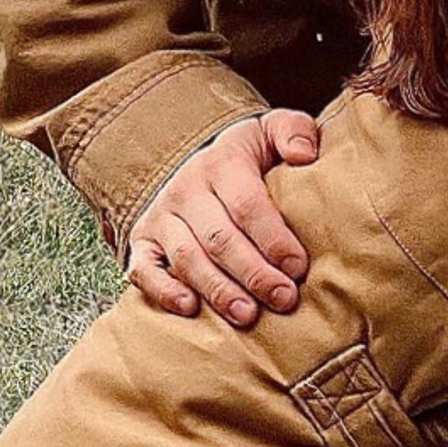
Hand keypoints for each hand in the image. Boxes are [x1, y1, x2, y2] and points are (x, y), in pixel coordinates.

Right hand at [126, 109, 318, 323]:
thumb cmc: (249, 157)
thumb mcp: (272, 132)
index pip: (247, 204)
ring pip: (187, 258)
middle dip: (253, 272)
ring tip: (248, 314)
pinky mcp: (143, 243)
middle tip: (283, 298)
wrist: (201, 163)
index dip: (273, 238)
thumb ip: (294, 132)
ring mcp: (161, 217)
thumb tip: (304, 155)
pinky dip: (163, 291)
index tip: (298, 266)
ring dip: (218, 289)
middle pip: (219, 237)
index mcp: (222, 163)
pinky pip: (144, 270)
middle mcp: (186, 189)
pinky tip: (190, 308)